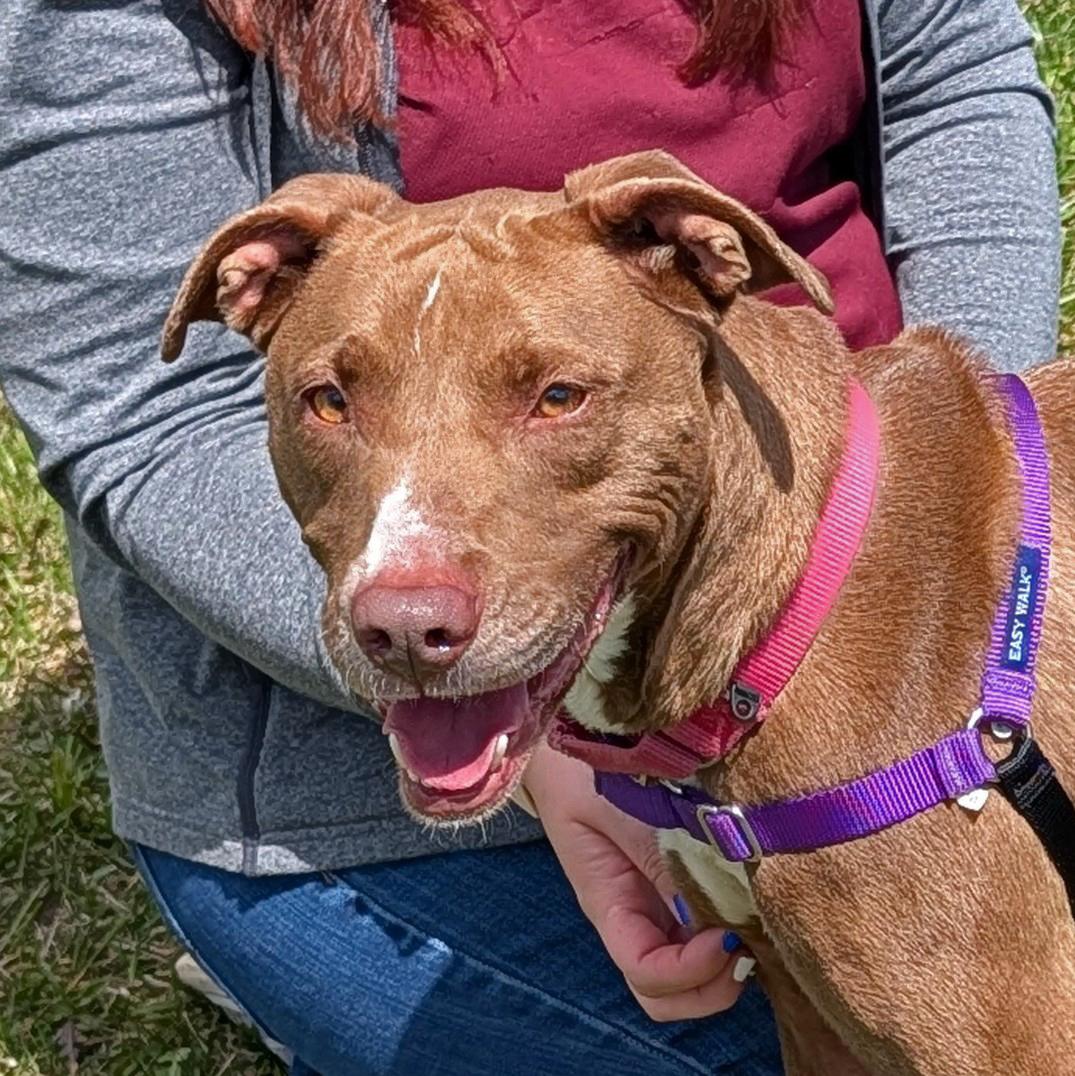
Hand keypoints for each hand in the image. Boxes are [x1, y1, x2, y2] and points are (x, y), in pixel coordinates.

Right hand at [523, 742, 746, 1020]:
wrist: (569, 747)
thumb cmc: (582, 772)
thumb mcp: (616, 806)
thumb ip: (656, 853)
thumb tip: (708, 908)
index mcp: (610, 903)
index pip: (646, 972)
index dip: (688, 971)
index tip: (725, 937)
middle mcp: (634, 918)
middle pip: (666, 995)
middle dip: (711, 987)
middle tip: (746, 943)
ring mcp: (656, 907)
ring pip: (687, 977)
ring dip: (724, 969)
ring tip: (751, 927)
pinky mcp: (677, 886)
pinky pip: (702, 932)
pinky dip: (731, 934)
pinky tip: (750, 902)